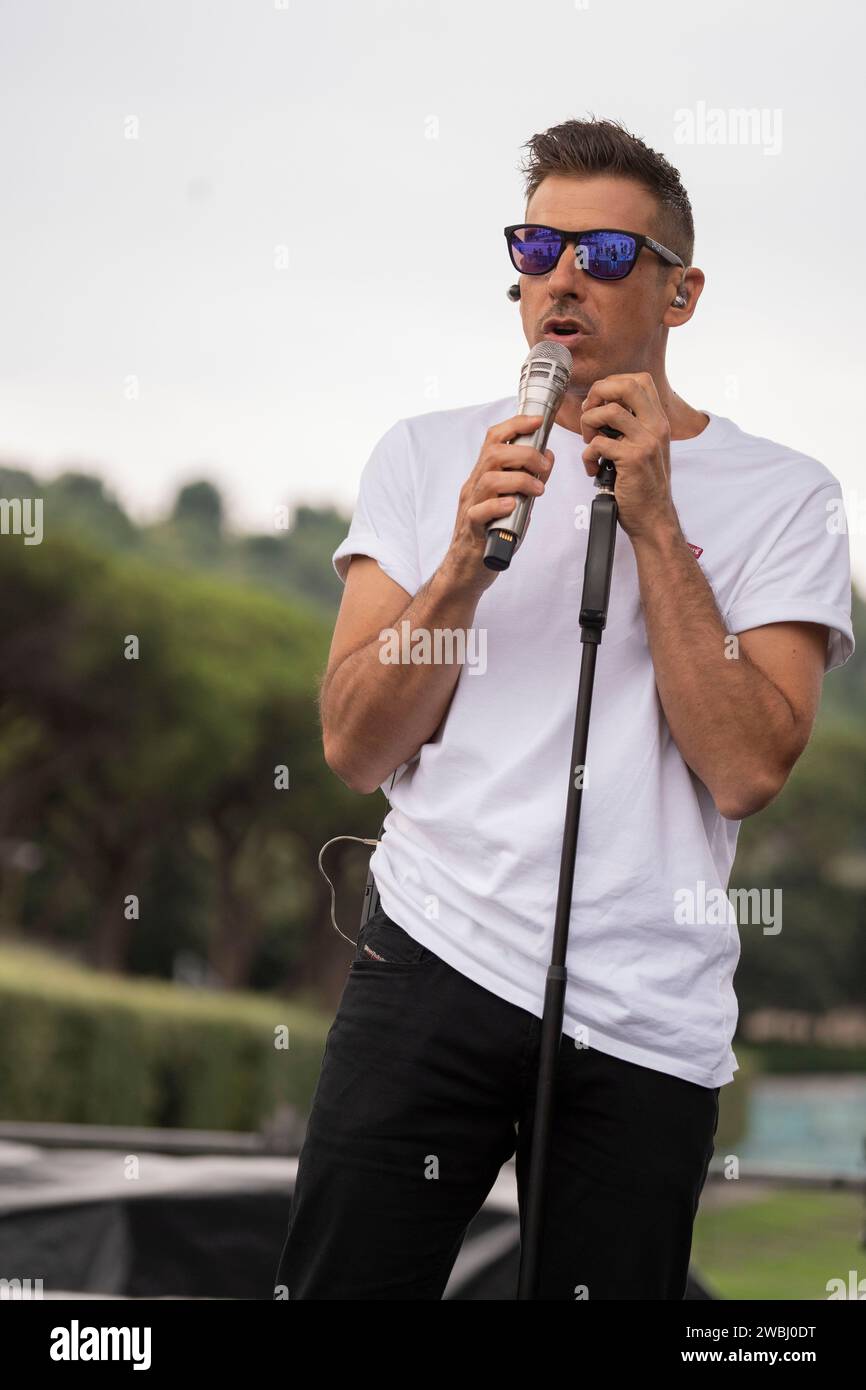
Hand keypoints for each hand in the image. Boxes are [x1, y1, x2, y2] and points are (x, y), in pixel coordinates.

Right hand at [442, 413, 554, 592]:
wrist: (467, 568)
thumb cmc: (492, 534)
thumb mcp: (515, 502)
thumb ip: (529, 479)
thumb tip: (547, 455)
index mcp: (484, 475)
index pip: (494, 439)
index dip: (516, 424)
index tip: (538, 421)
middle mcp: (474, 486)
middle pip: (493, 454)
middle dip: (525, 454)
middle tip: (543, 466)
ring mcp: (471, 506)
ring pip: (489, 479)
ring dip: (519, 480)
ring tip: (538, 489)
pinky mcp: (471, 529)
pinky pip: (479, 511)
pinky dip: (499, 505)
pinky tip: (513, 506)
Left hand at [579, 373, 678, 540]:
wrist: (653, 516)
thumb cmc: (643, 484)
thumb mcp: (645, 447)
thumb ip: (631, 425)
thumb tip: (602, 406)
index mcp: (657, 420)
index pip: (638, 380)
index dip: (612, 383)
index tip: (599, 402)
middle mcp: (656, 426)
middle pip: (626, 385)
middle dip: (598, 393)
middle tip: (589, 413)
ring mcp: (646, 442)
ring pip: (608, 411)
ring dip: (589, 424)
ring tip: (589, 443)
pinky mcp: (633, 459)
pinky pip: (598, 444)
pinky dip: (587, 456)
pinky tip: (593, 468)